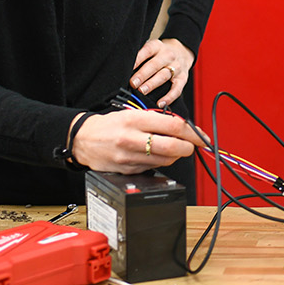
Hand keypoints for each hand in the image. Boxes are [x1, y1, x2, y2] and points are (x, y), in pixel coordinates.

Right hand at [69, 109, 206, 173]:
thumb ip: (157, 120)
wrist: (82, 139)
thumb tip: (183, 128)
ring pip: (165, 160)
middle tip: (191, 146)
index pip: (173, 126)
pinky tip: (155, 155)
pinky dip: (160, 162)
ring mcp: (129, 157)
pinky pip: (152, 168)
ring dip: (176, 156)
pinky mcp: (127, 170)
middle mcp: (132, 138)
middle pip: (172, 147)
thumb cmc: (110, 125)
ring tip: (172, 148)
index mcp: (135, 120)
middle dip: (188, 148)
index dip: (193, 133)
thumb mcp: (132, 114)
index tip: (201, 136)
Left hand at [130, 38, 193, 106]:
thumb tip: (125, 70)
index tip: (129, 68)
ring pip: (164, 76)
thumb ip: (141, 57)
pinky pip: (177, 89)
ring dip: (152, 84)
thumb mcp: (152, 48)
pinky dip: (169, 97)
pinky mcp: (182, 78)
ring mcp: (177, 67)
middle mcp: (168, 56)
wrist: (182, 52)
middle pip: (155, 65)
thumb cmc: (160, 53)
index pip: (147, 50)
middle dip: (143, 74)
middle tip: (133, 83)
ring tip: (142, 91)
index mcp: (158, 46)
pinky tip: (160, 103)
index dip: (138, 59)